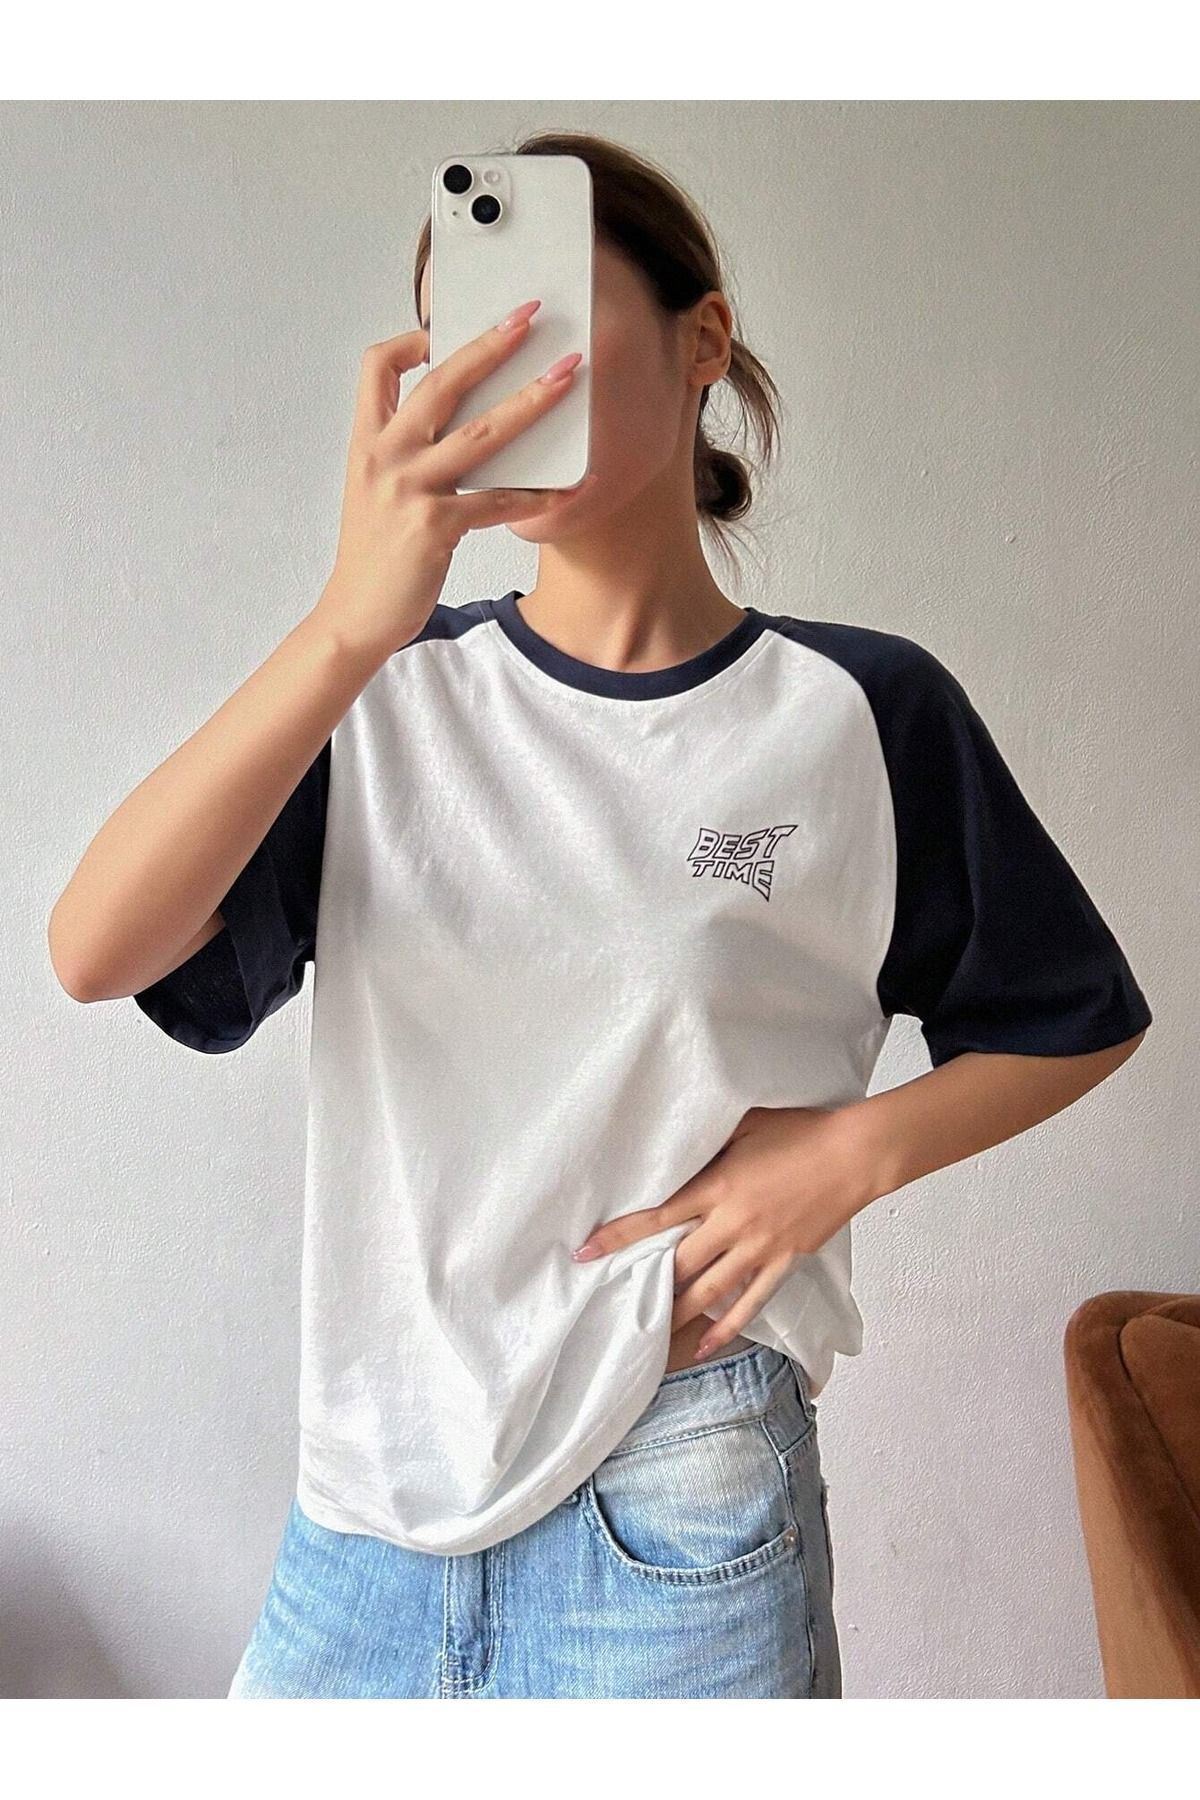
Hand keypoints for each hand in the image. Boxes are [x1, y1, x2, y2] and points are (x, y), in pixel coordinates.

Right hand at [313, 300, 595, 659]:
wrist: (355, 615)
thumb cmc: (375, 554)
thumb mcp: (374, 491)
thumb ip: (405, 454)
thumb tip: (457, 426)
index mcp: (367, 442)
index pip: (376, 367)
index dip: (408, 340)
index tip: (441, 329)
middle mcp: (385, 457)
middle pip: (442, 384)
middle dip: (489, 345)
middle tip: (528, 317)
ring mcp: (409, 490)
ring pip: (479, 434)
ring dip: (529, 402)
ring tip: (566, 377)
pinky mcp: (434, 528)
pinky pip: (496, 503)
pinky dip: (535, 496)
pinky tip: (569, 490)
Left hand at [571, 1105, 878, 1360]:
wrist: (854, 1155)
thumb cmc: (801, 1131)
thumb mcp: (746, 1125)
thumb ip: (710, 1141)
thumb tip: (679, 1145)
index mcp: (718, 1186)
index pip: (657, 1218)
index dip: (619, 1236)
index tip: (587, 1251)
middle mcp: (733, 1223)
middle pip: (678, 1263)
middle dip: (643, 1282)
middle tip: (612, 1299)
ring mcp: (759, 1247)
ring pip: (709, 1291)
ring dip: (677, 1312)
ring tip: (649, 1332)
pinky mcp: (783, 1261)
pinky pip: (750, 1302)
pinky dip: (727, 1327)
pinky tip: (705, 1345)